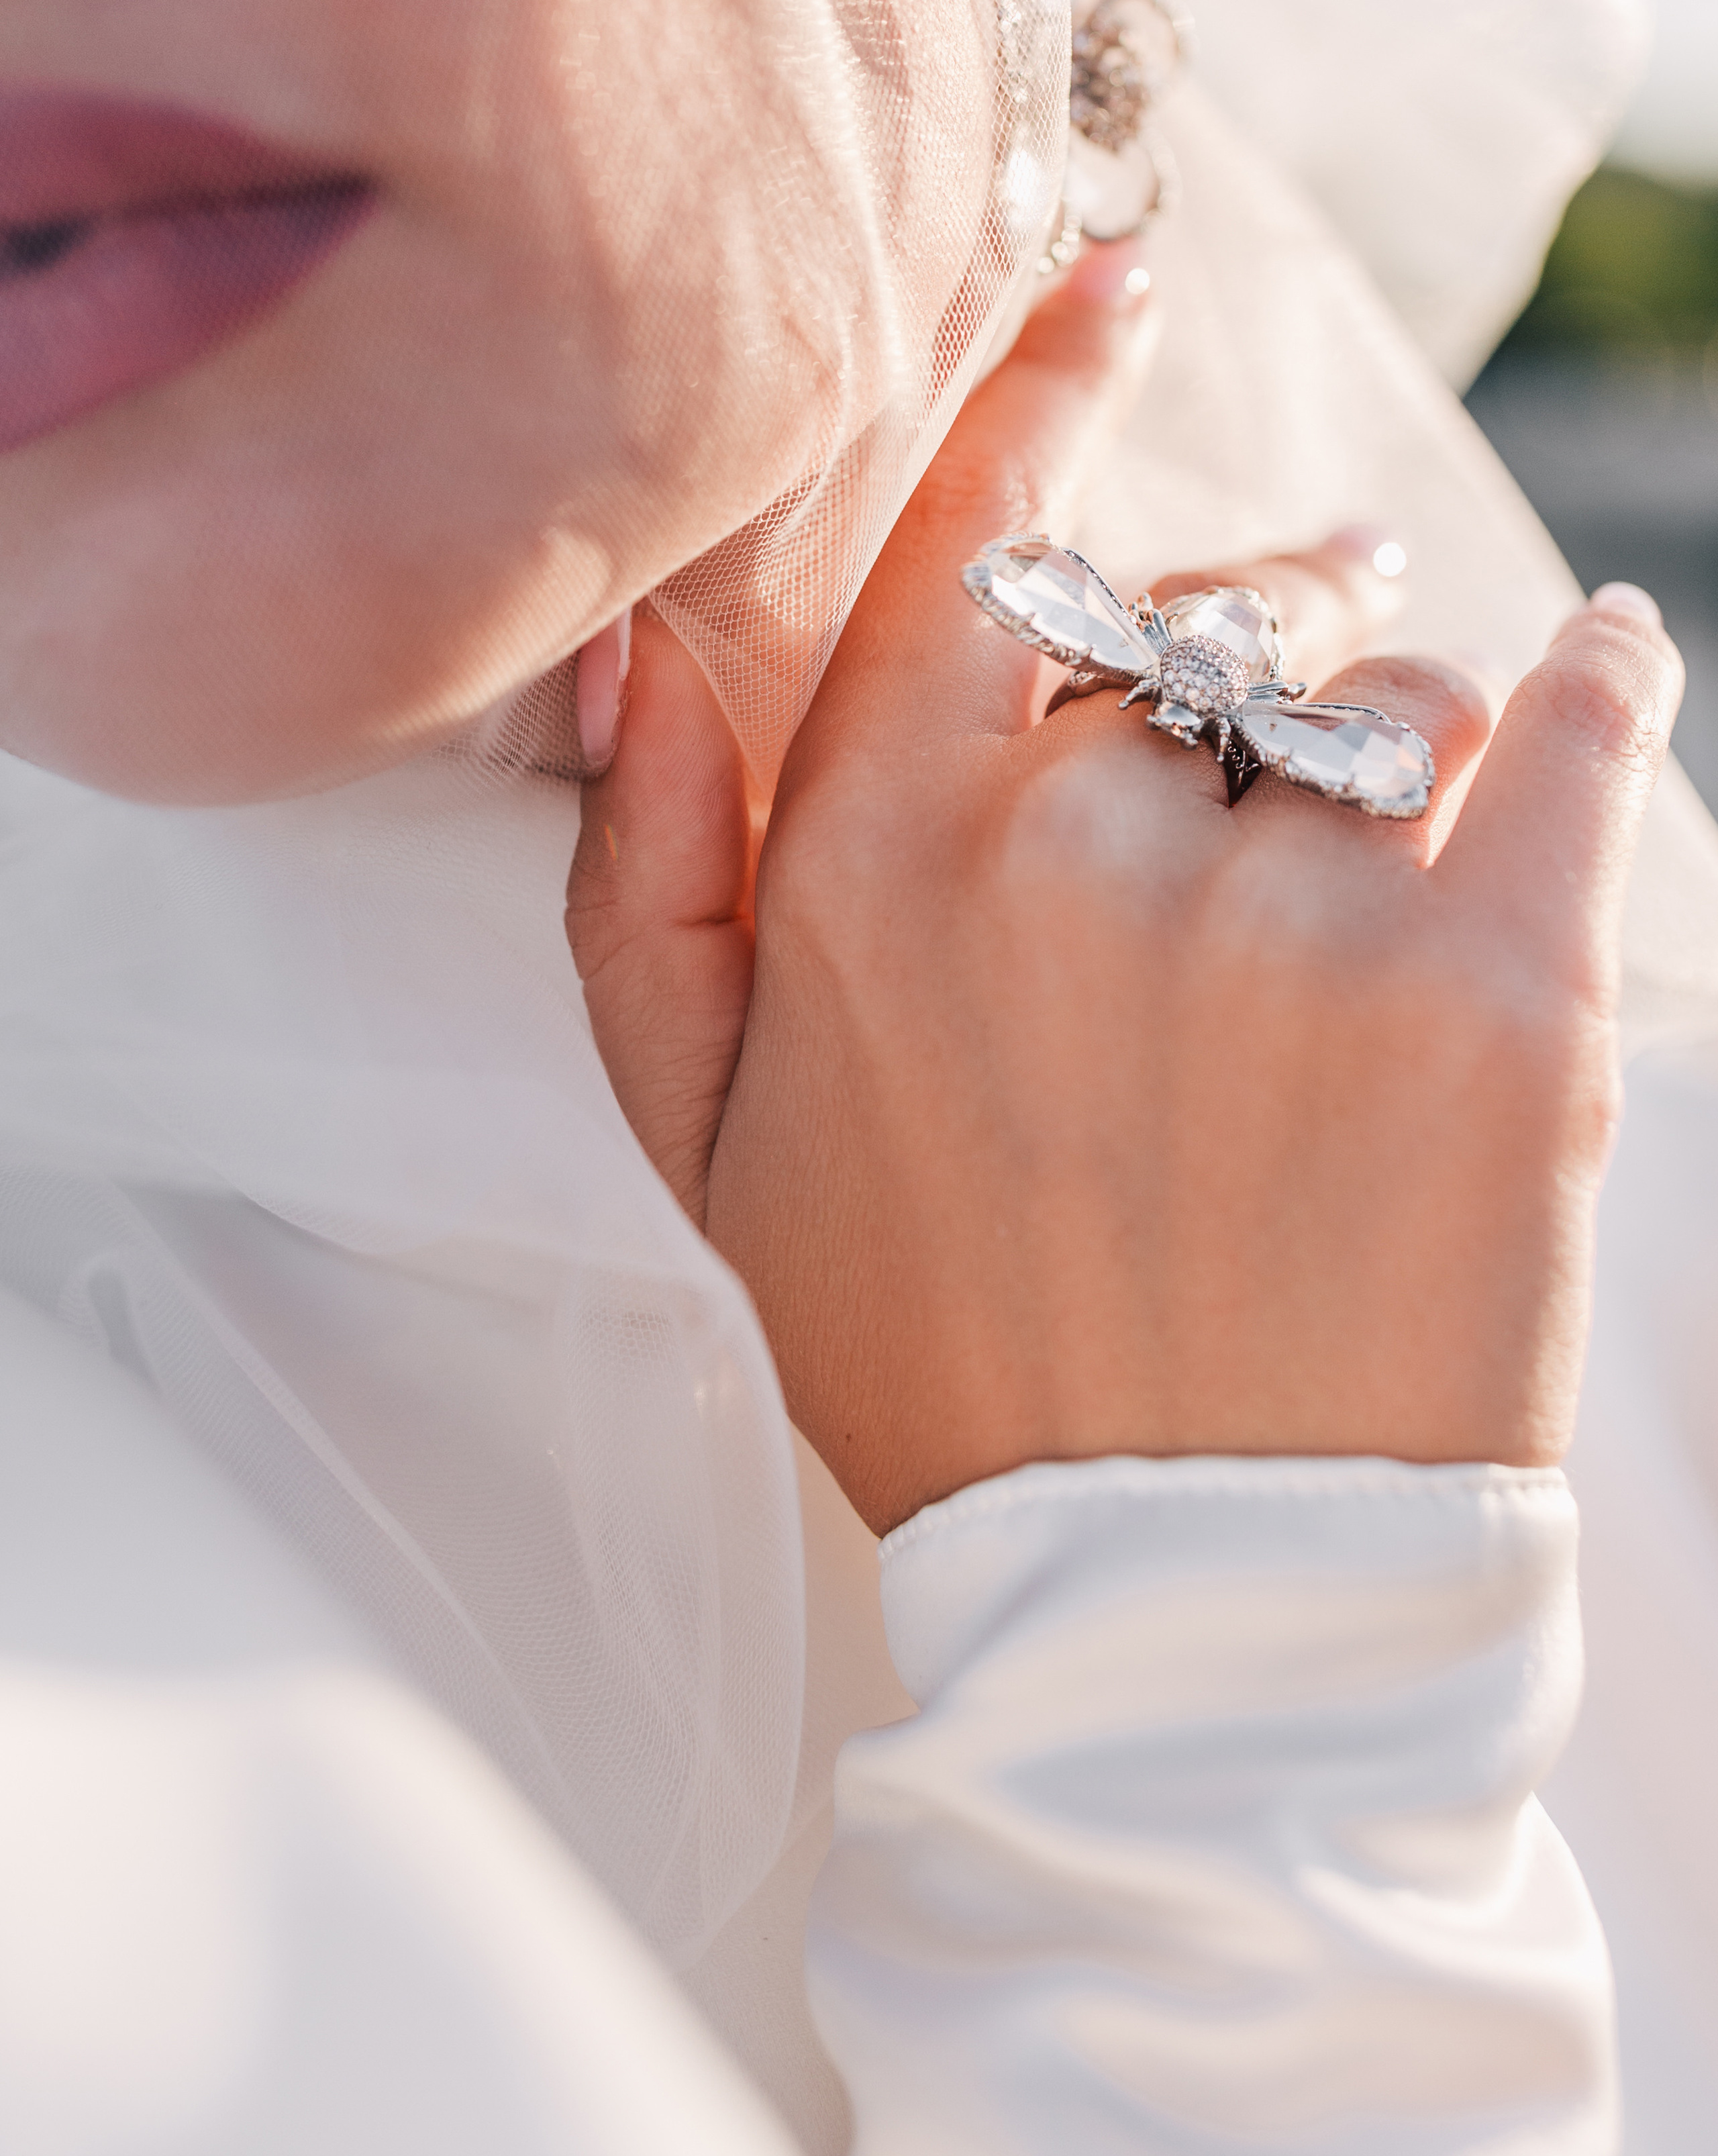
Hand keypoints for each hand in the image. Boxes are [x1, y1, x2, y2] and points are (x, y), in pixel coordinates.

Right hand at [573, 268, 1683, 1536]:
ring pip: (1387, 693)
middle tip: (1266, 779)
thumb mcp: (712, 1156)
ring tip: (1373, 922)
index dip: (1051, 383)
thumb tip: (641, 667)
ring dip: (1389, 755)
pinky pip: (1576, 725)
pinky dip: (1596, 692)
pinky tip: (1594, 692)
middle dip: (1238, 667)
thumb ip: (645, 892)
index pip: (978, 532)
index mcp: (882, 868)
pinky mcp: (1500, 993)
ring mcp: (1297, 918)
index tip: (1114, 281)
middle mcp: (1076, 855)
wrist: (1182, 1588)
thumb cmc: (947, 1363)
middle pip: (1199, 615)